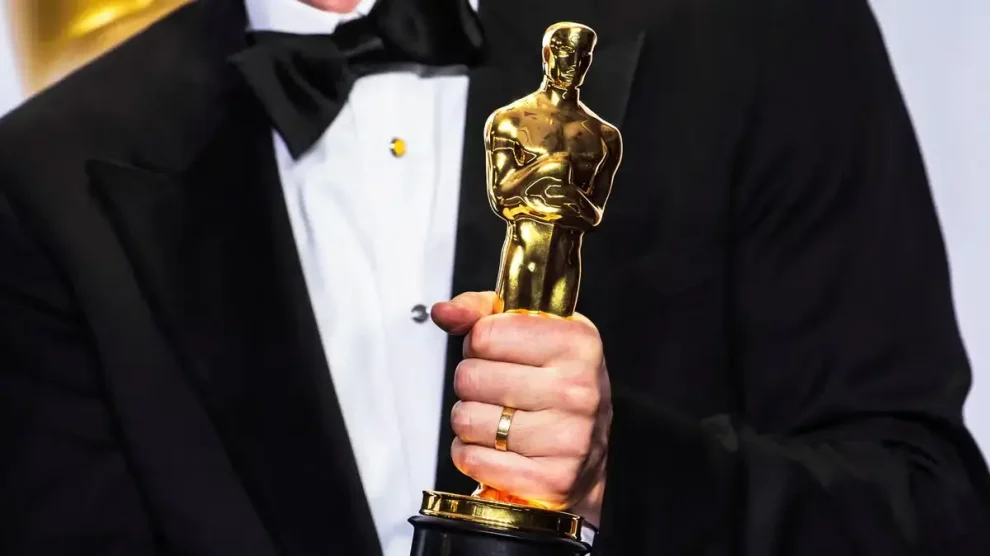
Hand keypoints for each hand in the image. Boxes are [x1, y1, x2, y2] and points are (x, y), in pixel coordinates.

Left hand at [431, 292, 611, 524]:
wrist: (590, 459)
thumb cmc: (557, 389)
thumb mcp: (533, 335)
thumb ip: (483, 313)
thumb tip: (444, 312)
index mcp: (577, 341)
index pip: (484, 334)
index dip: (479, 345)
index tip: (499, 354)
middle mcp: (578, 388)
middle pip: (470, 377)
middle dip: (472, 384)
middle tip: (499, 392)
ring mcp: (568, 436)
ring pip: (467, 419)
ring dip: (471, 422)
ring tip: (500, 421)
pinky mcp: (551, 479)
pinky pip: (472, 459)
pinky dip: (473, 455)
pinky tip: (498, 449)